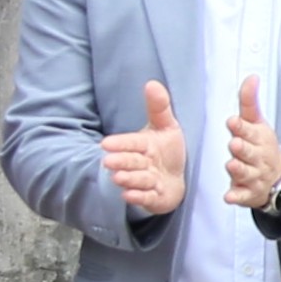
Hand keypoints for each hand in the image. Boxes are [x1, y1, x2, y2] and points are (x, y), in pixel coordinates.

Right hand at [103, 79, 189, 220]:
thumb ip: (159, 107)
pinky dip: (139, 197)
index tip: (106, 144)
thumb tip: (152, 83)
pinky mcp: (154, 198)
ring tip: (119, 178)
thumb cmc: (166, 152)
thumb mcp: (166, 127)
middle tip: (108, 162)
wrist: (174, 179)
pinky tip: (129, 195)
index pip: (132, 143)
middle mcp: (142, 164)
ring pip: (138, 180)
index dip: (120, 144)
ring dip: (130, 179)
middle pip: (131, 161)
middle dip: (121, 161)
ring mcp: (148, 182)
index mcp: (143, 145)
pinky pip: (147, 198)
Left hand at [222, 77, 280, 215]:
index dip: (242, 127)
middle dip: (242, 148)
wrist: (278, 178)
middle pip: (249, 152)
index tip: (233, 122)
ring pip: (246, 173)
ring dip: (239, 170)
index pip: (249, 130)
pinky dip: (237, 197)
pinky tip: (229, 196)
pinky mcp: (248, 193)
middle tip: (234, 144)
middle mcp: (257, 157)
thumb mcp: (258, 123)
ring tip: (232, 165)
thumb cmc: (262, 146)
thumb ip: (249, 102)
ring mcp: (254, 175)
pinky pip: (242, 196)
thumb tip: (251, 77)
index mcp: (259, 138)